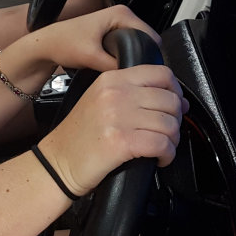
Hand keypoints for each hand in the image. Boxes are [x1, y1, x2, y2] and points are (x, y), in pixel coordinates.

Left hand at [22, 4, 159, 73]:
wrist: (47, 46)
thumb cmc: (63, 43)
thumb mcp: (92, 57)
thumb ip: (114, 65)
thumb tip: (131, 72)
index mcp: (120, 13)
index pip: (151, 35)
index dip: (149, 54)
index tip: (145, 68)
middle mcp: (120, 15)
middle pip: (146, 40)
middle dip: (140, 56)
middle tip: (132, 72)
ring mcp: (116, 23)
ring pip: (137, 44)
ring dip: (132, 57)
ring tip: (123, 69)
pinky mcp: (111, 33)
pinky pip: (127, 46)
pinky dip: (124, 56)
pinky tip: (117, 66)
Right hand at [39, 63, 186, 194]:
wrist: (58, 161)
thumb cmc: (80, 136)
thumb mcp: (100, 100)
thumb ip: (132, 93)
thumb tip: (178, 100)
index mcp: (111, 80)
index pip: (161, 74)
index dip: (175, 91)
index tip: (174, 105)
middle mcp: (115, 94)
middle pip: (170, 100)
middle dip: (176, 120)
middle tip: (166, 133)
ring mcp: (117, 117)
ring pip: (169, 124)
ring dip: (173, 140)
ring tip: (161, 147)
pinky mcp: (121, 141)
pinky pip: (162, 144)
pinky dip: (167, 155)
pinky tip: (159, 159)